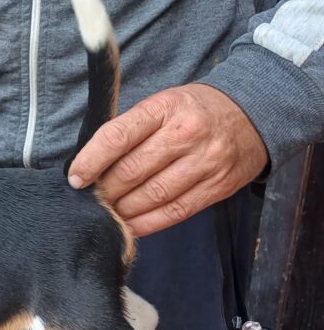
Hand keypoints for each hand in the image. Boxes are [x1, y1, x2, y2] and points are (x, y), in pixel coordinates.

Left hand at [67, 84, 267, 236]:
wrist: (254, 113)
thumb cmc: (194, 111)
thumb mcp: (163, 105)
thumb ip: (130, 130)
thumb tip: (90, 165)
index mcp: (164, 108)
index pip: (117, 136)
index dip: (91, 161)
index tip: (75, 178)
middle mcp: (186, 134)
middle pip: (132, 171)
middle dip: (105, 190)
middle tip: (92, 199)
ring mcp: (205, 161)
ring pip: (152, 195)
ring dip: (123, 210)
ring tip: (108, 214)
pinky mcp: (218, 186)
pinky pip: (175, 211)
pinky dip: (147, 223)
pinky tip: (130, 225)